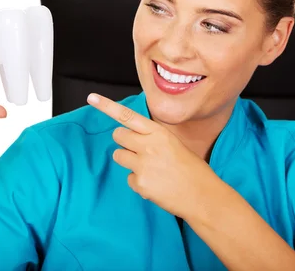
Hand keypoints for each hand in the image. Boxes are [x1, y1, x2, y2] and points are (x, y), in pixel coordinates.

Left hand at [87, 93, 216, 219]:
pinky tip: (155, 185)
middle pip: (118, 135)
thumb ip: (152, 138)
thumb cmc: (191, 169)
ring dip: (128, 161)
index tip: (92, 98)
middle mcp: (148, 145)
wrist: (203, 195)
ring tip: (149, 169)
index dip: (107, 106)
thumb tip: (132, 138)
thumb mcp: (174, 144)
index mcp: (158, 132)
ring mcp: (142, 164)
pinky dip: (138, 182)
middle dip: (124, 141)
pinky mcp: (139, 183)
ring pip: (118, 155)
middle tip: (138, 150)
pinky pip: (128, 178)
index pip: (128, 116)